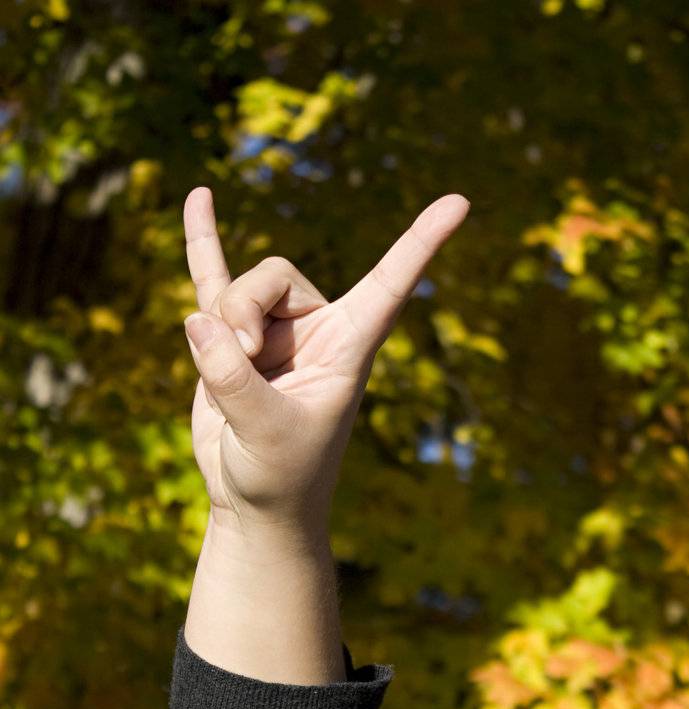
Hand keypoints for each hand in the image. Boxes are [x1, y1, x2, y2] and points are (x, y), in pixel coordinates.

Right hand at [182, 186, 469, 540]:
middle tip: (242, 354)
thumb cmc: (280, 477)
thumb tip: (197, 317)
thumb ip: (232, 376)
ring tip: (219, 364)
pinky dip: (205, 240)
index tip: (460, 202)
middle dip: (246, 308)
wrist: (256, 503)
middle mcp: (318, 332)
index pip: (390, 286)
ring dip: (222, 317)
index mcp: (349, 348)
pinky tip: (198, 195)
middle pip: (277, 275)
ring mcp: (273, 331)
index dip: (421, 244)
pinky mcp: (230, 339)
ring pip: (240, 286)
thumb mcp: (263, 432)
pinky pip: (216, 277)